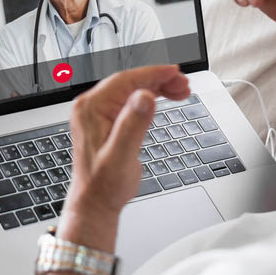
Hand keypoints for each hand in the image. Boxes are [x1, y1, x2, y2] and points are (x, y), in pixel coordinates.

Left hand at [58, 66, 189, 250]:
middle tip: (184, 85)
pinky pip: (129, 100)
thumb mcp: (121, 156)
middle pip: (130, 82)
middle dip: (159, 80)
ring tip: (181, 91)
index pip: (125, 80)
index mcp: (91, 108)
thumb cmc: (104, 185)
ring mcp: (98, 112)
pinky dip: (149, 97)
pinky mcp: (106, 120)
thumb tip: (144, 97)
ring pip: (131, 89)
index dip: (153, 74)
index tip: (175, 72)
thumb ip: (132, 125)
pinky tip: (164, 99)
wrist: (95, 202)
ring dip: (156, 87)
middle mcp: (91, 106)